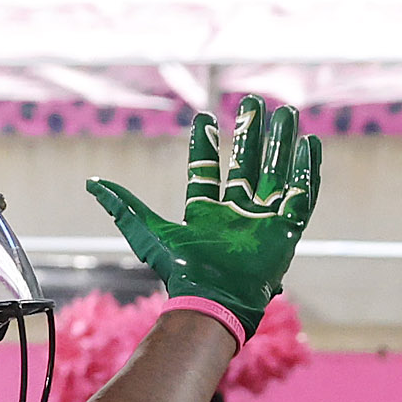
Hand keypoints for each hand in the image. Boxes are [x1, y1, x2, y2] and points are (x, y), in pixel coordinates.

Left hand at [87, 94, 321, 335]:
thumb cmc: (183, 271)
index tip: (203, 116)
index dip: (204, 145)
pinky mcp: (285, 231)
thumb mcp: (149, 234)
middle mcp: (235, 214)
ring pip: (275, 173)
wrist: (213, 299)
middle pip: (245, 165)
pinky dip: (307, 171)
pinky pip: (301, 196)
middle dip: (250, 134)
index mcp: (206, 213)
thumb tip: (92, 183)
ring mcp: (262, 221)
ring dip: (280, 144)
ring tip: (286, 113)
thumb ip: (124, 208)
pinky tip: (310, 145)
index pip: (206, 171)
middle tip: (253, 102)